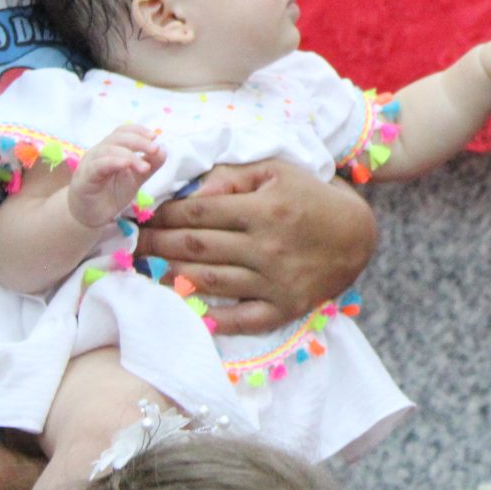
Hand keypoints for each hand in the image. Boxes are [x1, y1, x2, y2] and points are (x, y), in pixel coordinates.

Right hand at [66, 123, 164, 227]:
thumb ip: (150, 165)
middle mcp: (98, 152)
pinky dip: (113, 162)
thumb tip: (164, 150)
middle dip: (139, 141)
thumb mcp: (136, 179)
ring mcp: (89, 164)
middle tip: (155, 149)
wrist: (92, 216)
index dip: (138, 131)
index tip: (155, 137)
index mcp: (110, 149)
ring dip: (129, 155)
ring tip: (145, 167)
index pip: (122, 131)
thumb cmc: (112, 193)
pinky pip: (97, 166)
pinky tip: (126, 165)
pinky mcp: (84, 178)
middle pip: (117, 137)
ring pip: (108, 150)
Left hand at [132, 158, 376, 333]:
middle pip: (197, 247)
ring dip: (171, 276)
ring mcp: (274, 281)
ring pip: (209, 280)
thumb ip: (232, 176)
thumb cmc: (310, 197)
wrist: (357, 235)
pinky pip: (241, 318)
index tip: (144, 215)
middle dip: (157, 244)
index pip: (199, 213)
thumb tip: (193, 193)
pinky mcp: (283, 308)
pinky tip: (187, 310)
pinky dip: (212, 318)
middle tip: (133, 244)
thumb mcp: (277, 171)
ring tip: (147, 271)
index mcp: (263, 208)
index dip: (165, 214)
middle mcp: (266, 246)